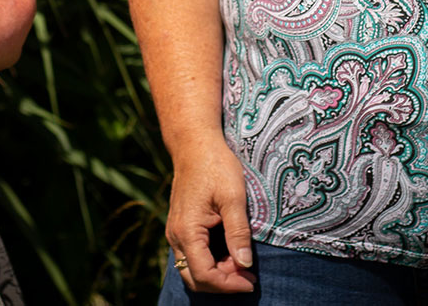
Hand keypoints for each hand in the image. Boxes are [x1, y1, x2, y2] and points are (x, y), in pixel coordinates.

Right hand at [166, 133, 255, 292]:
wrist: (194, 144)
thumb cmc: (215, 165)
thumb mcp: (233, 197)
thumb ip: (238, 233)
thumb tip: (244, 264)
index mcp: (187, 230)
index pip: (204, 274)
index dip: (229, 284)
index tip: (252, 281)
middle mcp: (175, 235)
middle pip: (194, 278)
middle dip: (222, 284)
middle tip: (248, 278)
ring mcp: (176, 232)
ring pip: (191, 269)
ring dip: (217, 274)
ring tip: (243, 265)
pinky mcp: (180, 227)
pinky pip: (192, 256)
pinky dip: (211, 262)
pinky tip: (231, 253)